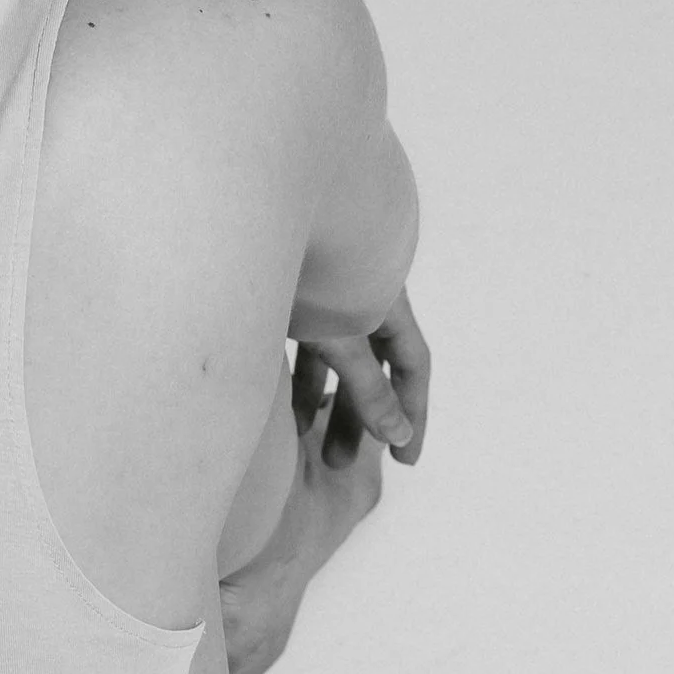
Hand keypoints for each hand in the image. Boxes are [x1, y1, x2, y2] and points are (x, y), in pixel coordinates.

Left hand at [295, 285, 430, 465]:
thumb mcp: (338, 337)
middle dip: (354, 417)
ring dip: (320, 399)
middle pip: (370, 366)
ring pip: (332, 355)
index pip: (412, 365)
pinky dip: (294, 374)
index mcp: (388, 301)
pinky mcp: (289, 291)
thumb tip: (399, 435)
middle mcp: (362, 296)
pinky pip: (302, 342)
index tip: (404, 459)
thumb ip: (368, 387)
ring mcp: (325, 293)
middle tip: (336, 464)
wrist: (260, 209)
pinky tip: (277, 403)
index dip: (413, 413)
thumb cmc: (308, 268)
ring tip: (301, 440)